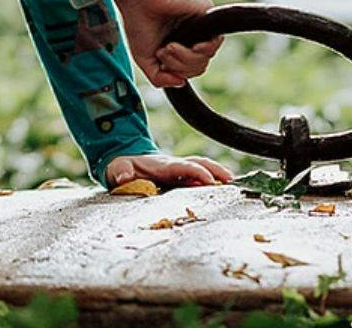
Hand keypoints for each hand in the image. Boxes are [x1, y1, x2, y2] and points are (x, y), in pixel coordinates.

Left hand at [105, 151, 233, 189]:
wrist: (125, 164)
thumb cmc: (123, 167)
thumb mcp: (117, 168)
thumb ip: (120, 172)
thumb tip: (124, 178)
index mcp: (163, 165)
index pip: (183, 166)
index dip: (196, 172)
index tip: (209, 180)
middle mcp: (175, 166)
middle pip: (199, 163)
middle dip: (216, 170)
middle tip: (231, 180)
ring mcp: (179, 171)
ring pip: (203, 167)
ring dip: (218, 173)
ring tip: (234, 185)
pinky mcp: (181, 177)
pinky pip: (200, 176)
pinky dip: (214, 180)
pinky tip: (226, 189)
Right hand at [111, 0, 223, 87]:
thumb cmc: (137, 22)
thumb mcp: (145, 59)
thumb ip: (160, 78)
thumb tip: (180, 83)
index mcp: (176, 45)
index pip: (188, 70)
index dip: (176, 71)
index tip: (160, 56)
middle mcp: (189, 36)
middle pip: (198, 67)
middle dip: (180, 65)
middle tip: (164, 50)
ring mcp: (199, 27)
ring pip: (206, 57)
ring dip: (187, 58)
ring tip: (170, 45)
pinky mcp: (207, 15)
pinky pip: (216, 41)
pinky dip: (204, 49)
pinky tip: (192, 46)